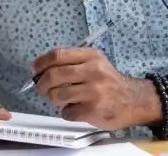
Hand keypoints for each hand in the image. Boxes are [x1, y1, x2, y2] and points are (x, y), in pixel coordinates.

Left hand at [32, 48, 160, 130]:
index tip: (34, 69)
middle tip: (42, 88)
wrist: (133, 100)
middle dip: (42, 84)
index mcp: (91, 56)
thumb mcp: (95, 62)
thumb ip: (72, 62)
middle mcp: (92, 71)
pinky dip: (67, 112)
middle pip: (53, 75)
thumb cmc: (109, 82)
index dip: (41, 63)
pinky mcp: (92, 110)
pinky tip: (76, 108)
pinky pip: (66, 112)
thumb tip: (41, 68)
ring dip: (54, 99)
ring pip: (56, 95)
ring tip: (63, 99)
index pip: (57, 55)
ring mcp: (93, 91)